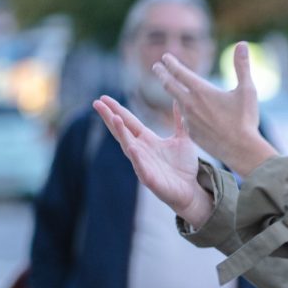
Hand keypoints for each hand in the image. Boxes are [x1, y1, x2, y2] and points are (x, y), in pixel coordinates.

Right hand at [93, 96, 213, 226]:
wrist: (190, 190)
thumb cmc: (184, 166)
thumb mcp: (183, 140)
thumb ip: (179, 122)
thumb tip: (178, 101)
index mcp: (147, 140)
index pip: (129, 122)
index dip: (118, 110)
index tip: (103, 97)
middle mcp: (141, 150)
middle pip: (122, 131)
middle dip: (110, 117)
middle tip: (97, 103)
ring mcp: (143, 164)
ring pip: (128, 147)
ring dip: (121, 133)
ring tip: (115, 118)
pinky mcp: (149, 179)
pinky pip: (141, 167)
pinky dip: (136, 158)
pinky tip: (132, 148)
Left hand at [152, 41, 277, 175]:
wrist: (241, 150)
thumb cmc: (246, 119)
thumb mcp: (247, 90)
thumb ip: (242, 66)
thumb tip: (243, 44)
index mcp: (201, 91)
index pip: (179, 72)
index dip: (171, 63)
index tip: (165, 57)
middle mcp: (190, 104)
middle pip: (169, 85)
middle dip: (162, 74)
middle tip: (156, 68)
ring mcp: (189, 120)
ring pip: (177, 103)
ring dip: (174, 94)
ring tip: (174, 89)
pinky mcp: (192, 134)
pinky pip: (186, 120)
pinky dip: (186, 113)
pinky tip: (190, 114)